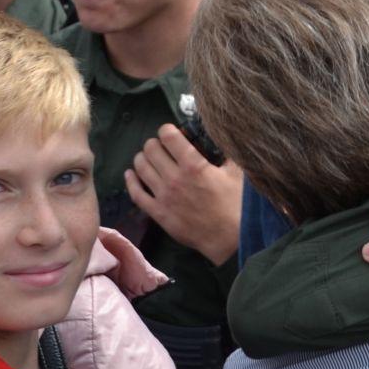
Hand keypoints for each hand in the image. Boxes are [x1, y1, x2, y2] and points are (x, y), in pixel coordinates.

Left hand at [125, 125, 243, 263]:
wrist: (229, 239)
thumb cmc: (237, 205)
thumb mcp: (237, 173)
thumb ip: (227, 154)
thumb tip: (221, 139)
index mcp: (193, 164)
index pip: (168, 136)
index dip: (167, 130)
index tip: (171, 132)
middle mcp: (174, 177)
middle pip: (151, 149)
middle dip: (155, 144)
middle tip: (161, 147)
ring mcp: (163, 196)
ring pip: (141, 167)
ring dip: (142, 158)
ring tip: (147, 158)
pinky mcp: (158, 212)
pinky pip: (136, 193)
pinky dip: (131, 181)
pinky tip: (131, 175)